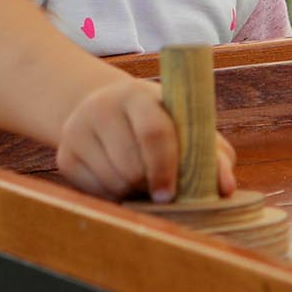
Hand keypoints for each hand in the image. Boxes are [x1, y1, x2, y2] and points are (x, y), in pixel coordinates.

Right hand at [55, 77, 237, 200]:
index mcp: (139, 95)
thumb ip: (212, 153)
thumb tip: (226, 188)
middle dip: (150, 185)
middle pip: (131, 164)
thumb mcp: (186, 126)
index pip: (154, 133)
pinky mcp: (65, 155)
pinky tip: (122, 183)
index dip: (165, 168)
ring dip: (134, 193)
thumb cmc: (160, 123)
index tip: (170, 194)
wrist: (105, 110)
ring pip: (113, 181)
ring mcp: (78, 130)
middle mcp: (103, 107)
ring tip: (144, 183)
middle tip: (161, 190)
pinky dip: (114, 196)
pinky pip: (94, 191)